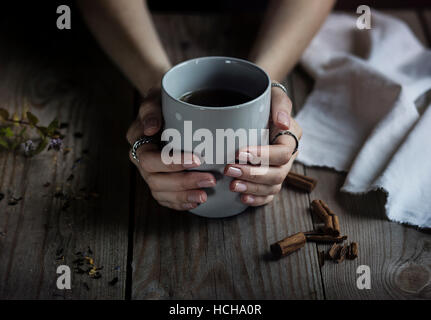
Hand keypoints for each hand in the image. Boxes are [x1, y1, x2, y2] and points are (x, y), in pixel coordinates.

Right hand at [126, 88, 216, 210]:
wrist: (168, 104)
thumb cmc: (164, 99)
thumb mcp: (156, 96)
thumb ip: (151, 109)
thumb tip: (151, 129)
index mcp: (138, 141)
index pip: (150, 159)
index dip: (172, 164)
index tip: (198, 160)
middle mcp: (141, 160)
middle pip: (155, 180)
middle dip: (183, 183)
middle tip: (210, 180)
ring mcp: (149, 172)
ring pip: (160, 192)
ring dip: (183, 196)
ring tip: (204, 196)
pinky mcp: (160, 180)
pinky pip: (165, 198)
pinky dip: (179, 202)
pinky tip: (195, 201)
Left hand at [224, 84, 301, 205]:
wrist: (256, 107)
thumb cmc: (264, 101)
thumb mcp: (273, 96)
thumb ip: (280, 104)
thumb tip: (282, 122)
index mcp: (291, 137)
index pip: (283, 152)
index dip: (263, 155)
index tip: (240, 152)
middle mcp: (288, 157)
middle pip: (278, 174)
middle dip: (253, 174)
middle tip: (230, 169)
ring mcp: (280, 170)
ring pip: (272, 187)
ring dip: (252, 188)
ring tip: (232, 186)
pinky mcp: (269, 179)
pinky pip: (269, 195)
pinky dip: (257, 200)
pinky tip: (242, 198)